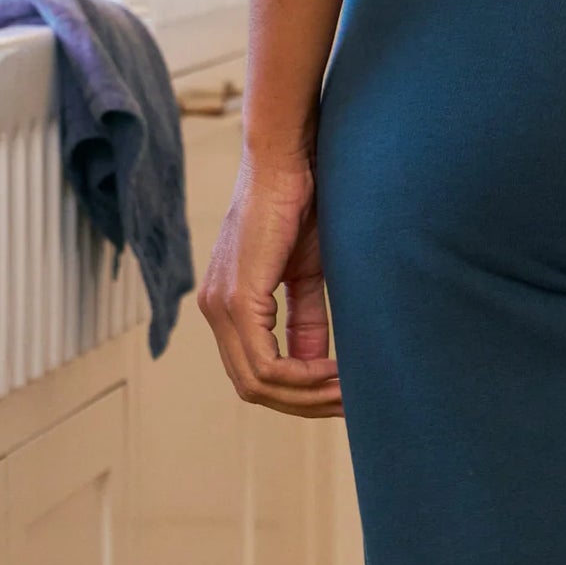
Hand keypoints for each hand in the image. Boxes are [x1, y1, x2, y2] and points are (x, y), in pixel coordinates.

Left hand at [200, 150, 342, 418]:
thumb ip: (306, 323)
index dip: (299, 394)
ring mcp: (221, 305)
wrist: (289, 160)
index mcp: (228, 306)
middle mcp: (215, 310)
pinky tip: (335, 372)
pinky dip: (304, 376)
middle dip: (304, 404)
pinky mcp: (237, 297)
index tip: (342, 393)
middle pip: (254, 388)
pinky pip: (266, 362)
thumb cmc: (303, 205)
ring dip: (308, 395)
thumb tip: (317, 366)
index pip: (255, 374)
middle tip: (350, 403)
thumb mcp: (307, 276)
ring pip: (258, 383)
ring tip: (348, 390)